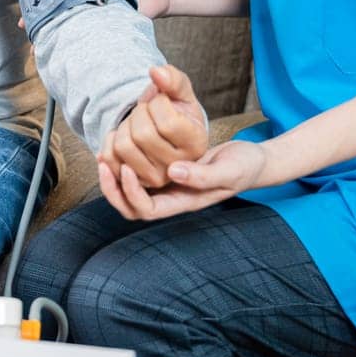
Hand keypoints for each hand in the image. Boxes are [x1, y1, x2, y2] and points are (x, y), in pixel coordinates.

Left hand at [97, 64, 207, 186]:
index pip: (167, 122)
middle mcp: (178, 166)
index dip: (157, 103)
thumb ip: (173, 79)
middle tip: (147, 112)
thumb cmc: (175, 109)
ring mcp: (155, 178)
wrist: (161, 131)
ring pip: (123, 146)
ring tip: (137, 125)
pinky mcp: (133, 182)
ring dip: (124, 126)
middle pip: (142, 134)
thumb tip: (156, 72)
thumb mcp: (180, 91)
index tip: (162, 102)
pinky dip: (109, 140)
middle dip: (139, 113)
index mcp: (196, 144)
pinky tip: (121, 134)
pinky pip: (109, 159)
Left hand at [99, 139, 267, 221]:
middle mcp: (173, 197)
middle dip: (113, 190)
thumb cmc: (244, 166)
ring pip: (132, 193)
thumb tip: (174, 173)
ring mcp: (170, 186)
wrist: (253, 160)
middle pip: (132, 207)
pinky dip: (125, 164)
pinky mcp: (169, 172)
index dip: (132, 194)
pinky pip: (140, 175)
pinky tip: (119, 146)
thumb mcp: (229, 170)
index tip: (126, 168)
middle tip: (102, 164)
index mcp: (185, 202)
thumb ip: (204, 175)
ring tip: (103, 156)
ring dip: (114, 178)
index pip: (148, 210)